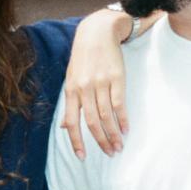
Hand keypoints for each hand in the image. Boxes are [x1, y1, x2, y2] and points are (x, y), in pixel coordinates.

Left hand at [60, 9, 129, 157]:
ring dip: (113, 134)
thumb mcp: (70, 78)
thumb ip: (69, 103)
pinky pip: (119, 103)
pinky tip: (125, 130)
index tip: (82, 157)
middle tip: (109, 154)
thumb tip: (64, 127)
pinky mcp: (116, 78)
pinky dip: (122, 119)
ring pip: (106, 116)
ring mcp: (100, 83)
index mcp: (71, 90)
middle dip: (100, 141)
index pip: (72, 122)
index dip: (76, 141)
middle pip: (91, 122)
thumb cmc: (83, 58)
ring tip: (118, 146)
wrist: (97, 32)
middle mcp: (84, 88)